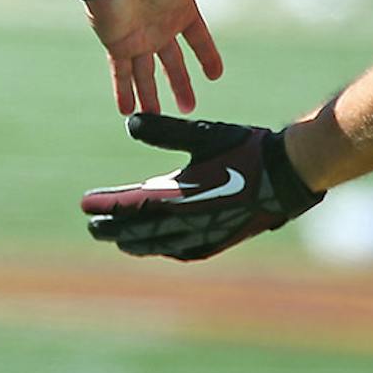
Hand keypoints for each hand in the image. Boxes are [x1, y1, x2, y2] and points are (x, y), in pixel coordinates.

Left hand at [80, 112, 322, 261]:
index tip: (85, 205)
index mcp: (178, 197)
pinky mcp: (219, 241)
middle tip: (92, 225)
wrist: (288, 176)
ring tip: (119, 239)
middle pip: (139, 232)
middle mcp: (187, 223)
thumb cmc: (245, 150)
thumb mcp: (203, 134)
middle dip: (113, 228)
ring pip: (159, 245)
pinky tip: (162, 246)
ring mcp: (204, 236)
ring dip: (136, 241)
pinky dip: (164, 248)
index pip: (130, 205)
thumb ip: (164, 130)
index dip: (106, 205)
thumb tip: (130, 122)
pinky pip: (183, 251)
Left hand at [83, 0, 252, 114]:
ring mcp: (138, 38)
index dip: (207, 56)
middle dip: (180, 85)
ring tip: (156, 117)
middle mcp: (159, 28)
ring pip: (146, 74)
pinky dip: (124, 92)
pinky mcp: (118, 45)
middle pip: (172, 64)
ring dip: (151, 95)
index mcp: (180, 11)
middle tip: (189, 109)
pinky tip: (128, 112)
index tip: (215, 75)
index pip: (198, 39)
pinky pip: (122, 73)